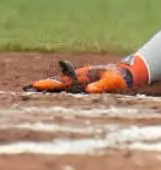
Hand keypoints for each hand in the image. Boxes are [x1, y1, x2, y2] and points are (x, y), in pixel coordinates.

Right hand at [24, 59, 146, 93]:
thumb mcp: (112, 82)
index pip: (62, 82)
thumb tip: (89, 91)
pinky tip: (47, 96)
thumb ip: (101, 87)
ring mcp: (80, 83)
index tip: (35, 86)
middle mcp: (78, 79)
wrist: (127, 74)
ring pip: (60, 86)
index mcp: (82, 76)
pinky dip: (56, 92)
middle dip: (42, 86)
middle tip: (25, 88)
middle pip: (57, 83)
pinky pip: (67, 90)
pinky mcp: (83, 87)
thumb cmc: (119, 78)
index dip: (49, 85)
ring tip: (29, 91)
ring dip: (46, 89)